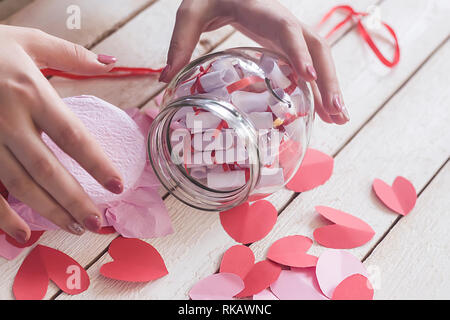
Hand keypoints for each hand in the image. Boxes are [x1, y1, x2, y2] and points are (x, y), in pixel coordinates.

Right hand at [0, 25, 122, 242]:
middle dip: (74, 199)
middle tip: (97, 222)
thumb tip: (110, 62)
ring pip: (19, 183)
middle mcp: (9, 119)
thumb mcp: (30, 41)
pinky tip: (22, 234)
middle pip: (47, 169)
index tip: (117, 185)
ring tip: (75, 227)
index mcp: (31, 92)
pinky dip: (2, 216)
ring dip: (48, 210)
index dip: (96, 164)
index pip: (72, 136)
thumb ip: (71, 55)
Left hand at [160, 0, 348, 124]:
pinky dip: (318, 87)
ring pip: (319, 59)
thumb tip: (164, 79)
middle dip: (329, 80)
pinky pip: (309, 65)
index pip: (289, 31)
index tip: (309, 78)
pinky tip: (323, 110)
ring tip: (339, 119)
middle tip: (336, 112)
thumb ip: (180, 42)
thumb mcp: (191, 12)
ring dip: (330, 87)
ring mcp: (289, 34)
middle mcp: (285, 23)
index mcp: (265, 12)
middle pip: (316, 49)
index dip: (299, 52)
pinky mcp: (286, 44)